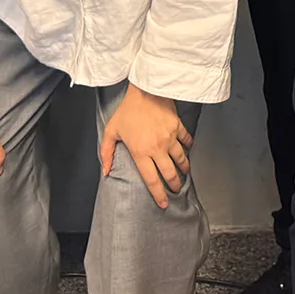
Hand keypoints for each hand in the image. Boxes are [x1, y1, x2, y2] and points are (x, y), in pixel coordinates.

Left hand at [99, 83, 193, 208]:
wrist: (145, 90)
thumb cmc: (128, 110)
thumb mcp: (111, 131)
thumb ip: (107, 153)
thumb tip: (106, 171)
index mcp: (141, 153)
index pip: (152, 180)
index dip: (158, 195)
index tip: (163, 203)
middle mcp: (158, 149)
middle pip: (170, 174)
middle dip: (174, 185)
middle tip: (176, 189)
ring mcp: (170, 138)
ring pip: (181, 160)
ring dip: (183, 169)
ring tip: (183, 173)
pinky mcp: (178, 127)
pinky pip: (187, 141)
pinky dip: (188, 147)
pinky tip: (187, 150)